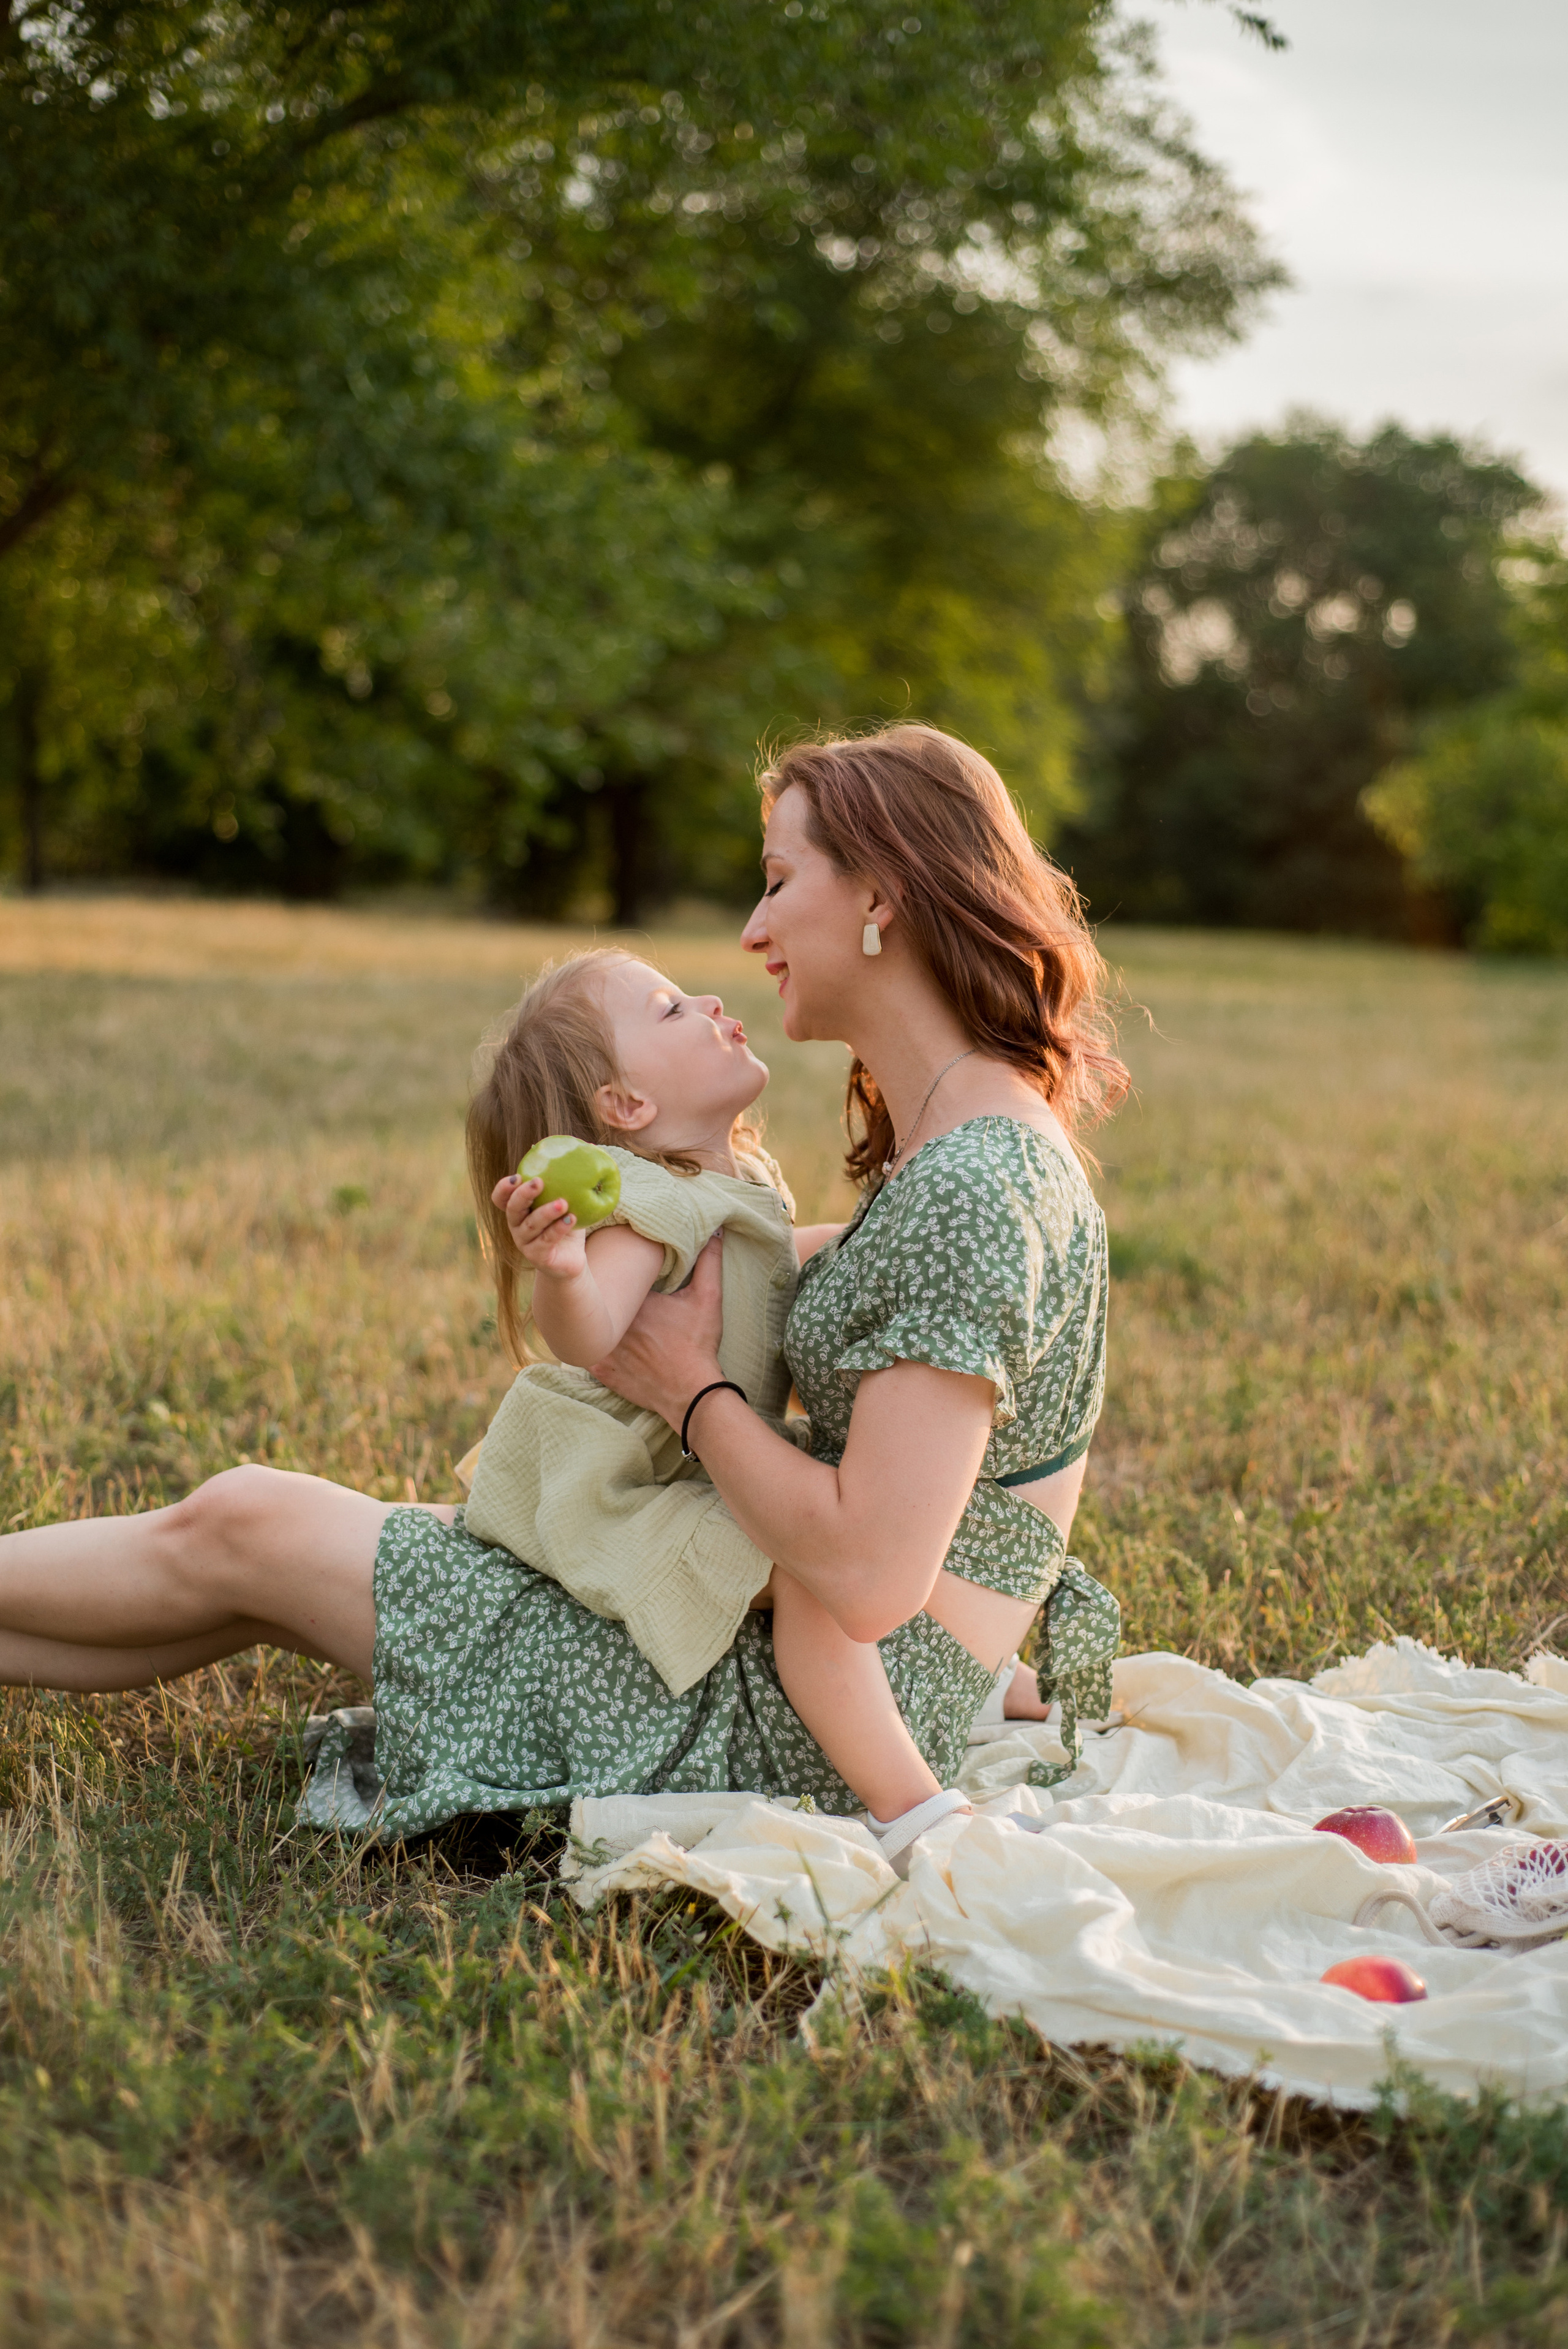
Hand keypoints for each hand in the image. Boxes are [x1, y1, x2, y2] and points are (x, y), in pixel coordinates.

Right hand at [492, 1173, 587, 1281]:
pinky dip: (558, 1229)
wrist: (571, 1259)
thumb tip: (588, 1144)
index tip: (517, 1176)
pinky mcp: (538, 1257)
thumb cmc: (565, 1223)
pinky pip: (546, 1241)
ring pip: (530, 1225)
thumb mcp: (568, 1199)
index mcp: (518, 1210)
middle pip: (512, 1209)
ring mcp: (525, 1243)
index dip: (504, 1187)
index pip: (500, 1198)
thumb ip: (570, 1177)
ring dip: (546, 1212)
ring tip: (563, 1203)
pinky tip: (571, 1219)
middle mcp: (517, 1225)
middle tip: (539, 1182)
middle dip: (523, 1194)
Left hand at [591, 1230, 725, 1425]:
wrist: (691, 1392)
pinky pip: (587, 1353)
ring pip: (590, 1327)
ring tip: (601, 1315)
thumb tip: (715, 1232)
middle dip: (606, 1298)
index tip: (622, 1273)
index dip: (619, 1276)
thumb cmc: (698, 1345)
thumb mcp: (708, 1300)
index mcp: (635, 1302)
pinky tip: (601, 1342)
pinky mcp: (601, 1371)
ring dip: (595, 1322)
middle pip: (602, 1302)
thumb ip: (709, 1263)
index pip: (617, 1280)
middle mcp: (614, 1323)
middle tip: (613, 1295)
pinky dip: (593, 1347)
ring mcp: (604, 1349)